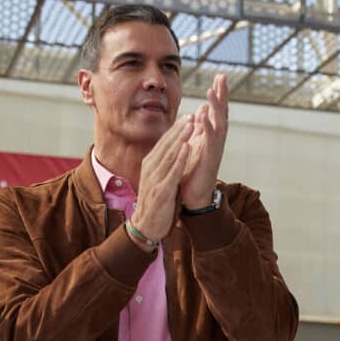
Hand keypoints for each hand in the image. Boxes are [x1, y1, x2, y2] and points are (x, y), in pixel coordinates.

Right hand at [131, 116, 193, 243]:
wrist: (146, 225)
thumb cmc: (156, 202)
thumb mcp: (158, 178)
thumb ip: (164, 163)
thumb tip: (173, 148)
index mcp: (149, 164)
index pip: (164, 143)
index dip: (176, 129)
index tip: (188, 117)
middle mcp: (150, 168)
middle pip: (167, 145)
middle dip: (180, 129)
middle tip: (192, 115)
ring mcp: (155, 179)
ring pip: (170, 154)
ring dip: (181, 138)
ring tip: (192, 125)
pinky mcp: (161, 190)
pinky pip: (172, 171)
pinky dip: (180, 158)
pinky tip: (188, 147)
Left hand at [181, 74, 228, 209]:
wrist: (195, 195)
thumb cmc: (194, 170)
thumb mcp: (195, 143)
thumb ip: (200, 127)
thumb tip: (202, 109)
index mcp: (211, 135)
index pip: (217, 110)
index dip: (218, 94)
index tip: (219, 76)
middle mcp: (216, 140)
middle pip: (221, 113)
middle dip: (222, 95)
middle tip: (222, 76)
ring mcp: (215, 149)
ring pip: (218, 124)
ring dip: (216, 108)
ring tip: (212, 91)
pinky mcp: (210, 159)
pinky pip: (210, 142)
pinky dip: (208, 128)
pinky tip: (204, 117)